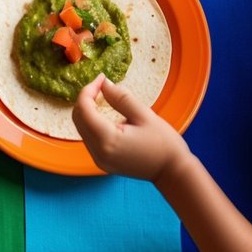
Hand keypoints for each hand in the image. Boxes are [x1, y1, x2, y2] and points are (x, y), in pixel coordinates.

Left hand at [73, 74, 189, 181]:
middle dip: (85, 98)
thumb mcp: (144, 114)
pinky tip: (104, 112)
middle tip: (101, 85)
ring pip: (80, 127)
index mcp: (107, 140)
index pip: (83, 109)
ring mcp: (99, 160)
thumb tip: (104, 84)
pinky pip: (88, 137)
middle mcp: (98, 152)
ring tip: (103, 96)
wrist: (173, 173)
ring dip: (87, 109)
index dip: (89, 89)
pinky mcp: (102, 162)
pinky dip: (91, 121)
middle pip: (77, 118)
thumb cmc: (164, 144)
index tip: (101, 77)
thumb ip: (120, 98)